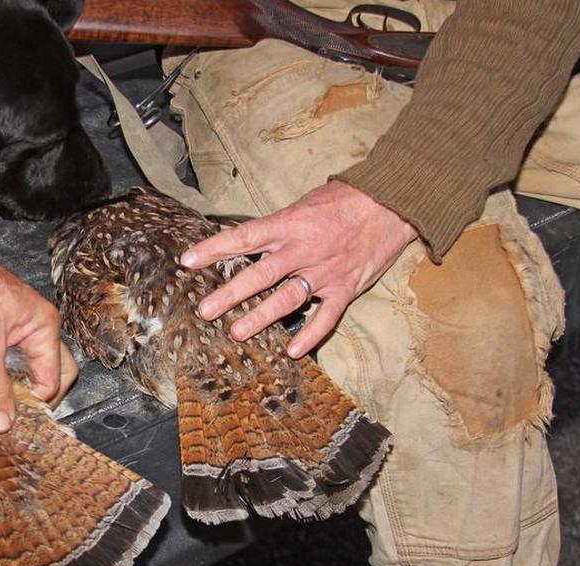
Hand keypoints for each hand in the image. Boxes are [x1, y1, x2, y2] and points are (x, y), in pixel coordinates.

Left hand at [0, 232, 76, 432]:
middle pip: (43, 374)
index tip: (13, 422)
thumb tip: (3, 425)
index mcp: (43, 325)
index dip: (36, 402)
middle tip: (8, 419)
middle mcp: (29, 328)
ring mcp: (5, 331)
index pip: (54, 377)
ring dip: (4, 391)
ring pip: (14, 372)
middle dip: (29, 398)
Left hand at [180, 181, 416, 357]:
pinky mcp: (346, 287)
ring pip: (288, 298)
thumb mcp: (303, 205)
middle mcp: (304, 249)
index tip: (188, 260)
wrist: (391, 202)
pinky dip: (312, 335)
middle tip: (205, 310)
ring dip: (261, 317)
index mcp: (290, 224)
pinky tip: (294, 351)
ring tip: (236, 333)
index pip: (244, 236)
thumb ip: (277, 226)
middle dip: (231, 293)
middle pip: (261, 274)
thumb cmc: (344, 200)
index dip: (215, 248)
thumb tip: (244, 240)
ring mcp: (325, 271)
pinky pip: (327, 316)